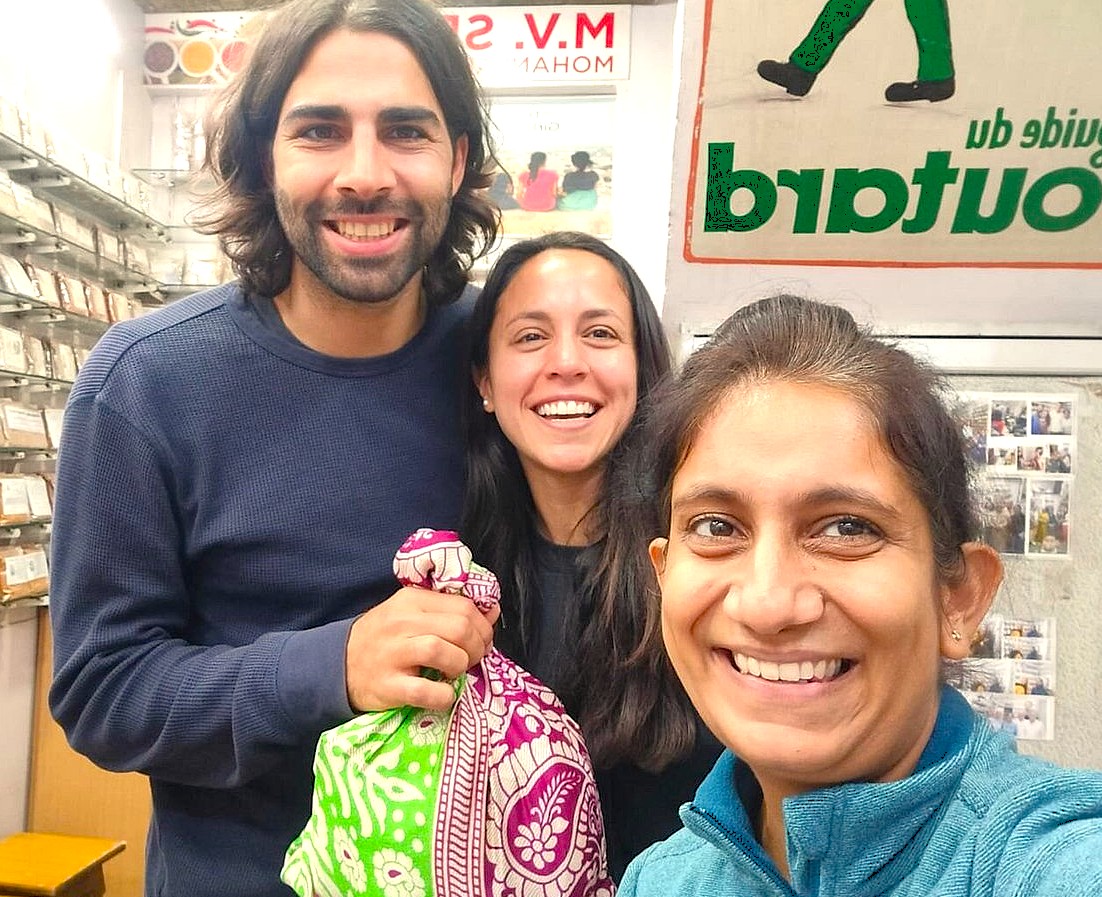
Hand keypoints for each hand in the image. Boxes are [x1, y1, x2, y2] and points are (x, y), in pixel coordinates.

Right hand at [345, 586, 498, 711]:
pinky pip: (427, 691)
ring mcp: (393, 654)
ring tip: (454, 673)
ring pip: (444, 652)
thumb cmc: (384, 638)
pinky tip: (443, 694)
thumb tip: (492, 611)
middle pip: (459, 628)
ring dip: (460, 666)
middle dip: (477, 647)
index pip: (463, 606)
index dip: (482, 626)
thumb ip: (450, 610)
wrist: (338, 664)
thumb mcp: (412, 613)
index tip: (481, 640)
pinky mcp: (388, 685)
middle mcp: (402, 622)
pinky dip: (444, 696)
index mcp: (411, 600)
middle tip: (472, 659)